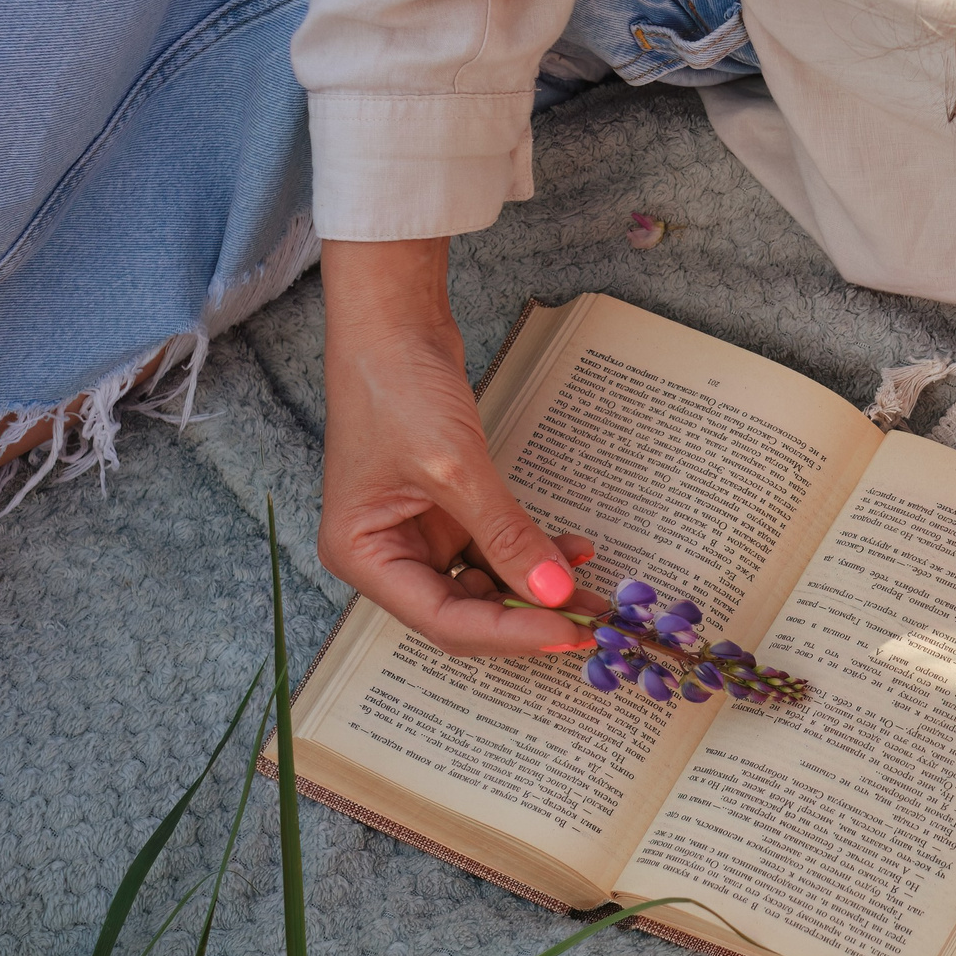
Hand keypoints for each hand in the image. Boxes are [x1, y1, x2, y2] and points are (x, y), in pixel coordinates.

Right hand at [319, 238, 601, 657]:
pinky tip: (572, 550)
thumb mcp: (454, 467)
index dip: (509, 633)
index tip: (568, 632)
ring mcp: (416, 533)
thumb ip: (505, 535)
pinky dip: (530, 552)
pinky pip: (493, 548)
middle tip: (592, 625)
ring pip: (485, 585)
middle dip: (528, 618)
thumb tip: (555, 592)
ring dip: (538, 588)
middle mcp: (385, 554)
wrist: (393, 321)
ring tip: (593, 590)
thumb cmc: (396, 385)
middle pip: (464, 613)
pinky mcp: (446, 510)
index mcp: (363, 556)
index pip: (443, 620)